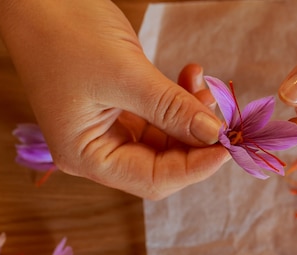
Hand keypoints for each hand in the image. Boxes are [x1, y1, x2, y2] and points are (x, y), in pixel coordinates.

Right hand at [0, 0, 227, 198]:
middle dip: (194, 140)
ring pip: (163, 140)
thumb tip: (214, 134)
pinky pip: (155, 118)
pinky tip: (188, 76)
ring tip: (200, 83)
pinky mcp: (114, 110)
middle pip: (160, 165)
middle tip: (220, 112)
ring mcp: (104, 131)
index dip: (194, 168)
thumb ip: (172, 109)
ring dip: (188, 116)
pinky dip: (175, 101)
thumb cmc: (67, 32)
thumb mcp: (126, 74)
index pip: (152, 180)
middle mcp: (94, 151)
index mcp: (85, 156)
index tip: (229, 147)